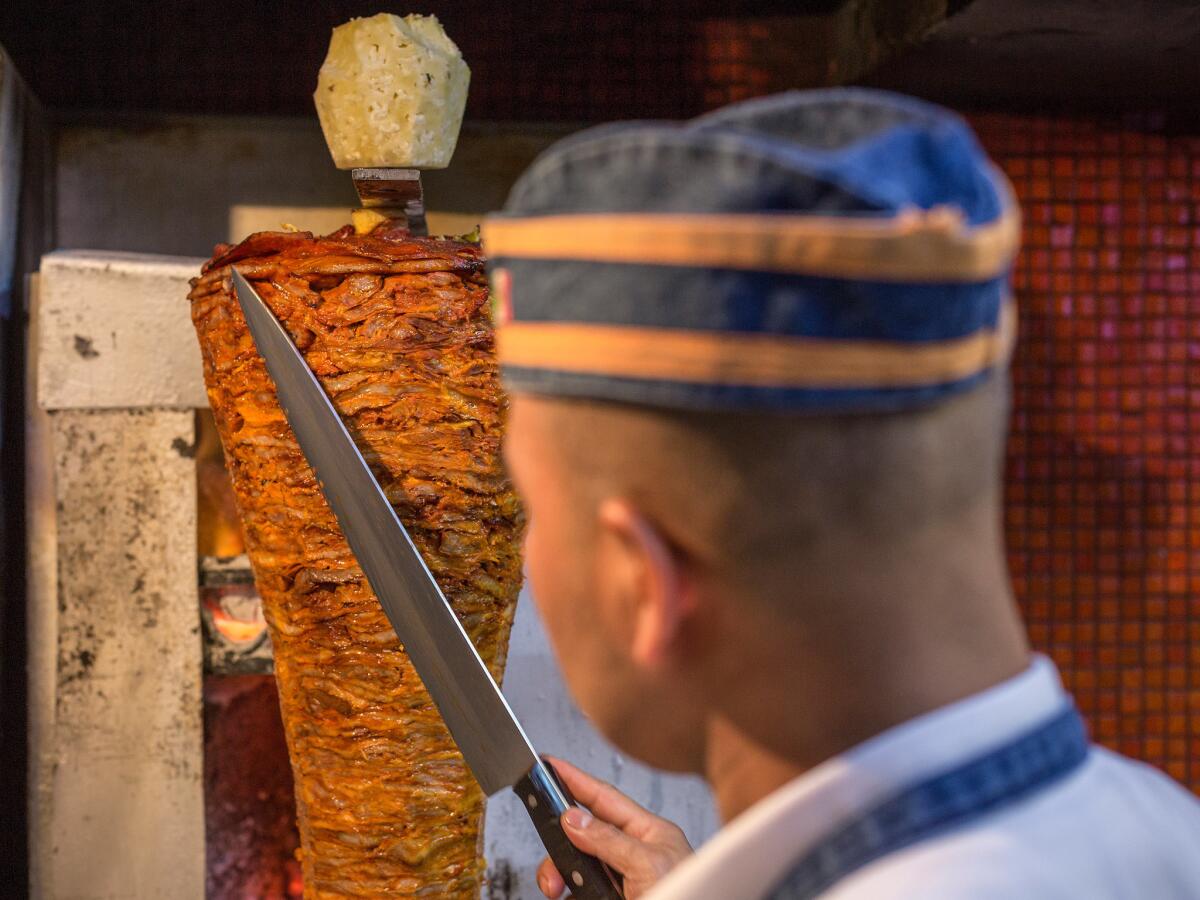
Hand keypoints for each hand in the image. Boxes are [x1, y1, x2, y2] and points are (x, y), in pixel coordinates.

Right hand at [536, 757, 693, 898]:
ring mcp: (623, 880)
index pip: (605, 797)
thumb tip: (574, 819)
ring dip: (560, 876)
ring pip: (577, 867)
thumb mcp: (648, 865)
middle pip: (584, 835)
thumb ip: (610, 840)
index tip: (550, 765)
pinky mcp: (611, 898)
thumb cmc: (689, 898)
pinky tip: (565, 899)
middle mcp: (634, 854)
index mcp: (650, 833)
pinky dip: (568, 896)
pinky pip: (579, 893)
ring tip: (556, 890)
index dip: (576, 780)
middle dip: (561, 844)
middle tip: (550, 861)